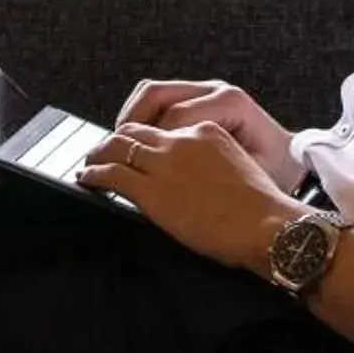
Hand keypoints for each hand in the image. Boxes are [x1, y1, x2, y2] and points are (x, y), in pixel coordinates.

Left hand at [78, 120, 299, 273]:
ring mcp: (165, 164)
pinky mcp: (152, 190)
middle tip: (104, 150)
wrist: (266, 225)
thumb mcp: (238, 169)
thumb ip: (213, 164)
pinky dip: (95, 174)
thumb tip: (197, 180)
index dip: (146, 136)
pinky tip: (87, 178)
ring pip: (118, 146)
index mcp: (206, 131)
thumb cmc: (261, 209)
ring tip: (89, 161)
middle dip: (117, 139)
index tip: (138, 147)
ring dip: (99, 153)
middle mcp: (182, 141)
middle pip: (137, 130)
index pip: (165, 127)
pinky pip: (112, 174)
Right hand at [116, 79, 304, 191]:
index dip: (149, 143)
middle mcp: (216, 90)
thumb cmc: (273, 175)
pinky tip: (137, 142)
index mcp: (230, 104)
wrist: (291, 165)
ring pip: (154, 92)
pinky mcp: (199, 98)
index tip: (130, 165)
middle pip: (156, 94)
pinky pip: (161, 99)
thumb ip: (209, 169)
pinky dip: (143, 118)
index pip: (173, 117)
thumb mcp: (246, 174)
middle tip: (112, 152)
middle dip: (130, 124)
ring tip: (120, 146)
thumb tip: (163, 170)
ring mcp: (206, 91)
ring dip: (132, 117)